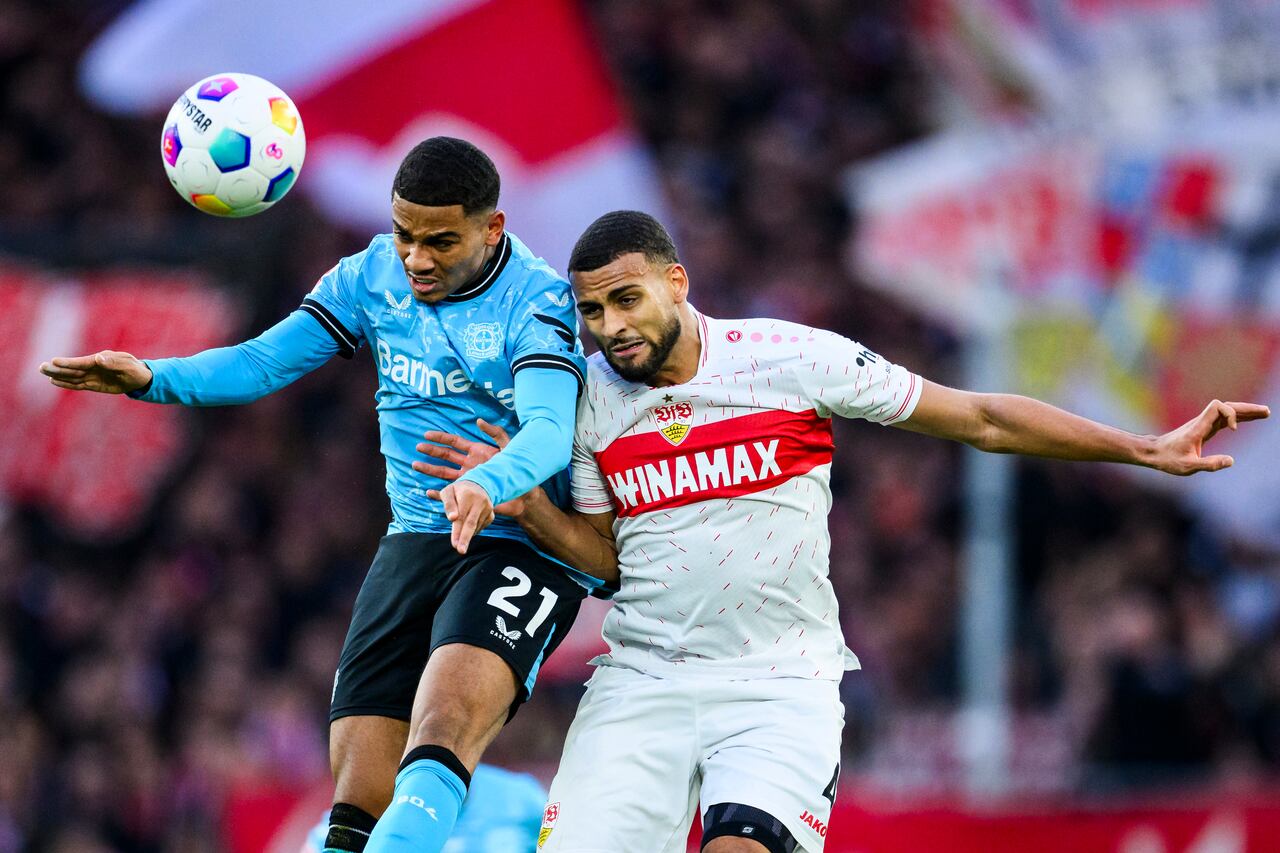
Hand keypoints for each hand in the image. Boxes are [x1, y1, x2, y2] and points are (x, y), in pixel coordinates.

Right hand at [39, 351, 151, 393]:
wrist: (140, 378)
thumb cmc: (135, 369)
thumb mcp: (128, 365)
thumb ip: (114, 363)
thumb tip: (98, 358)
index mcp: (101, 359)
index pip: (82, 362)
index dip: (68, 363)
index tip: (54, 361)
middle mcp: (94, 366)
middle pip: (73, 369)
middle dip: (58, 369)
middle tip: (41, 367)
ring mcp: (92, 375)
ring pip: (73, 377)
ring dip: (58, 376)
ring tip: (43, 373)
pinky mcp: (94, 384)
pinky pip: (78, 385)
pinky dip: (67, 384)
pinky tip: (55, 382)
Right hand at [414, 420, 530, 517]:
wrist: (523, 492)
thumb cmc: (517, 468)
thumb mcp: (508, 446)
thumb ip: (495, 433)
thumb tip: (478, 421)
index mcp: (476, 451)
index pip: (454, 442)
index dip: (440, 438)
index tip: (426, 434)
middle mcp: (469, 464)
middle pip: (445, 456)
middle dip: (431, 452)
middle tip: (418, 447)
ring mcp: (468, 478)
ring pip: (444, 473)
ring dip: (430, 470)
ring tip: (415, 465)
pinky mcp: (470, 492)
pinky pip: (451, 493)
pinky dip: (439, 494)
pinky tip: (429, 493)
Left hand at [437, 480, 494, 553]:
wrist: (477, 485)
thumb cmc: (458, 491)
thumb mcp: (448, 492)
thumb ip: (447, 504)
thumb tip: (451, 518)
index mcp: (467, 495)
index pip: (462, 516)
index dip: (457, 531)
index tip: (454, 544)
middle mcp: (480, 501)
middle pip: (471, 523)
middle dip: (465, 538)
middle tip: (461, 551)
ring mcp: (488, 508)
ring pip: (476, 527)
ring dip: (467, 535)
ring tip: (459, 541)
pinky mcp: (492, 514)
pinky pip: (481, 527)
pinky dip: (473, 531)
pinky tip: (468, 528)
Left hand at [1150, 399, 1268, 475]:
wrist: (1153, 452)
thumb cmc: (1168, 459)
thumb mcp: (1188, 467)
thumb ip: (1209, 464)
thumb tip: (1231, 461)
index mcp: (1198, 427)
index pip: (1217, 407)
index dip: (1230, 414)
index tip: (1234, 430)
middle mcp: (1202, 422)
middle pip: (1227, 407)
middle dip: (1246, 409)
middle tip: (1267, 412)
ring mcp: (1203, 425)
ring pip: (1227, 413)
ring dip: (1245, 412)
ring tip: (1265, 414)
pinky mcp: (1204, 429)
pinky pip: (1224, 420)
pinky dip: (1238, 419)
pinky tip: (1249, 420)